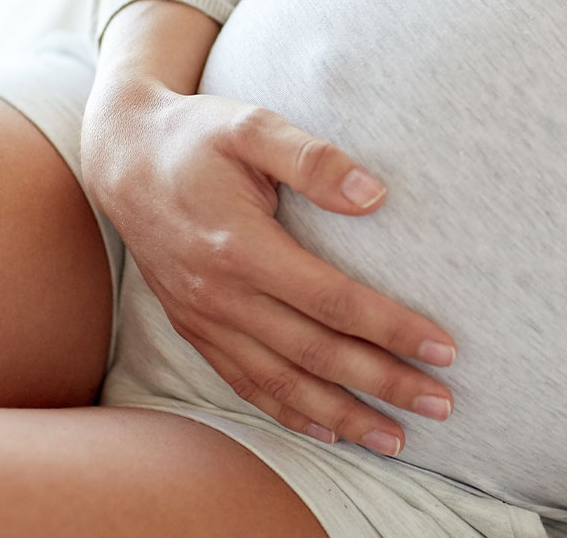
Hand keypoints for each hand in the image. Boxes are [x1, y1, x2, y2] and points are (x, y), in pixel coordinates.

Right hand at [81, 78, 457, 456]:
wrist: (124, 158)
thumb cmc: (197, 138)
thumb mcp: (253, 127)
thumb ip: (313, 159)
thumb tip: (375, 195)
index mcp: (242, 247)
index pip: (334, 300)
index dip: (392, 329)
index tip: (442, 348)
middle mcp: (222, 295)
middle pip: (317, 354)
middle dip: (384, 384)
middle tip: (440, 404)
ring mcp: (205, 318)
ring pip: (283, 383)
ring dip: (343, 415)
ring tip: (396, 439)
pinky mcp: (196, 327)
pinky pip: (246, 383)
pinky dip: (288, 412)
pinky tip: (327, 428)